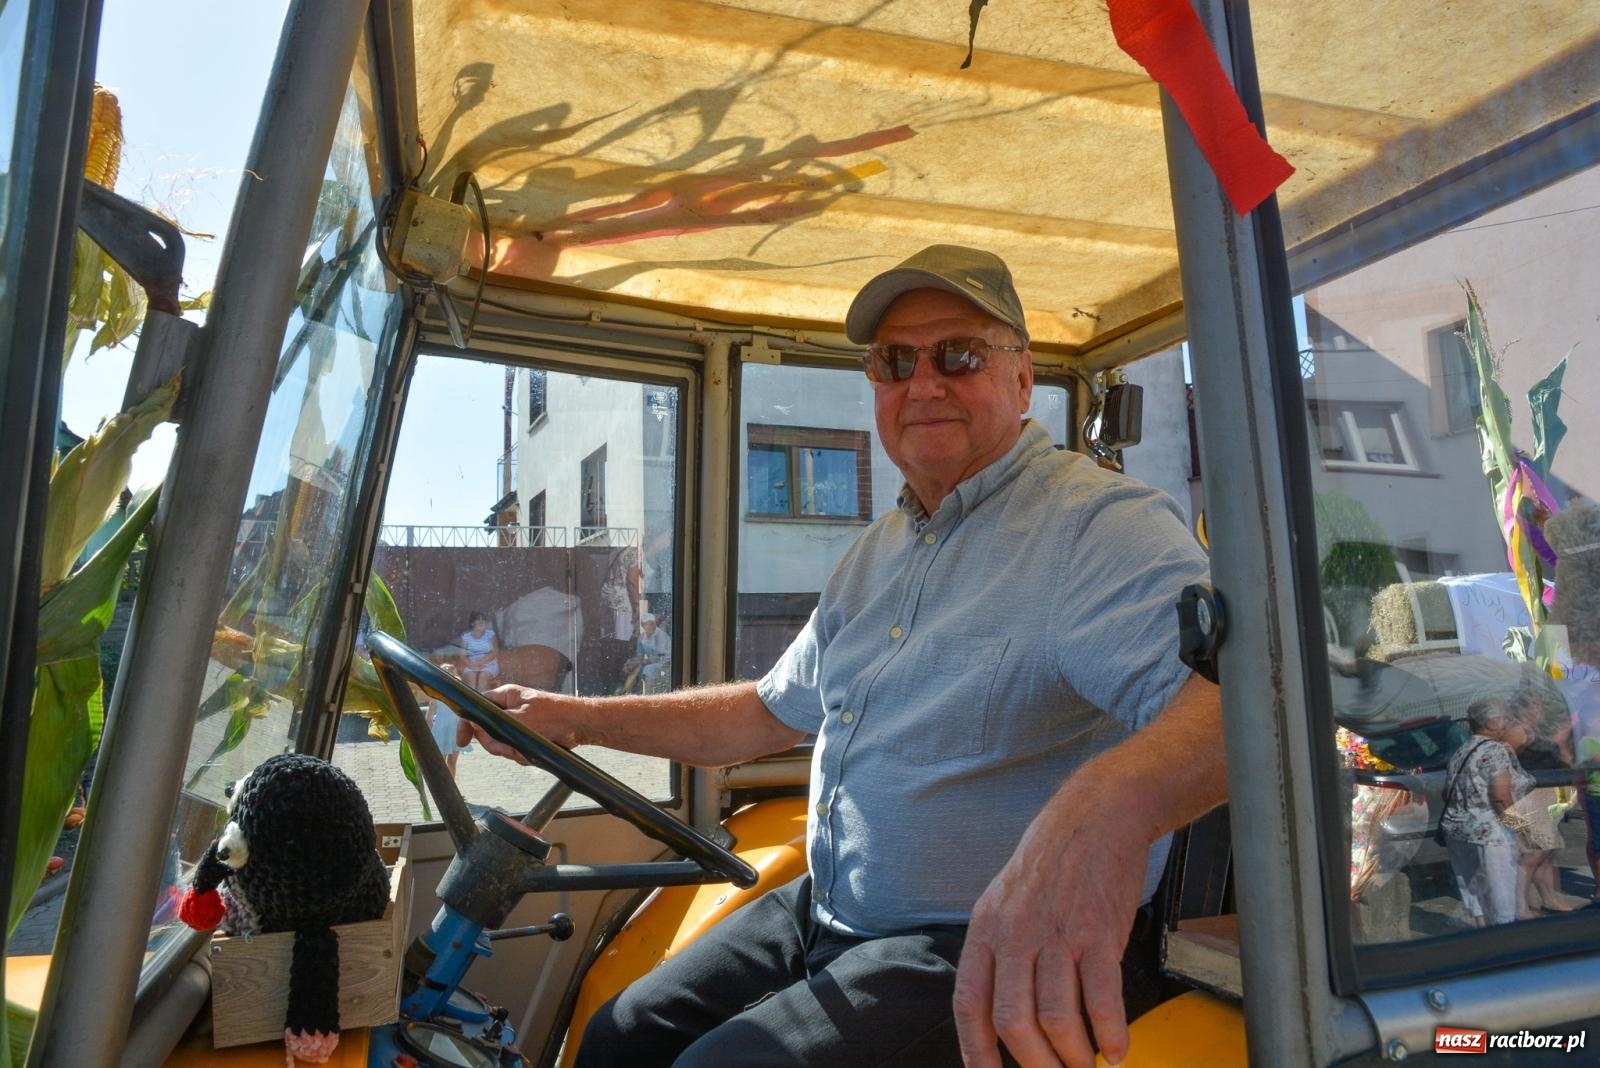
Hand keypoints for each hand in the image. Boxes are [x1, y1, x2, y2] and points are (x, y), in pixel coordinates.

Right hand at [454, 684, 582, 760]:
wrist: (580, 726)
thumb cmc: (555, 715)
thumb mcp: (522, 719)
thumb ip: (496, 722)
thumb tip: (475, 726)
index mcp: (505, 696)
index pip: (477, 707)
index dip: (467, 724)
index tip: (462, 742)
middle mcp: (508, 709)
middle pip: (487, 731)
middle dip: (498, 745)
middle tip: (510, 749)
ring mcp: (516, 723)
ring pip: (501, 744)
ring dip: (513, 751)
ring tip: (529, 748)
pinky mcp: (525, 736)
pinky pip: (514, 750)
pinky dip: (523, 754)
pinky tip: (536, 751)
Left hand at [954, 791, 1148, 1066]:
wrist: (1096, 817)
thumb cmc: (1051, 863)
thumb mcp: (1005, 901)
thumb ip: (999, 952)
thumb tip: (999, 1013)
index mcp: (986, 929)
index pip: (968, 1003)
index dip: (975, 1050)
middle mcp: (1016, 935)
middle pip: (1012, 1021)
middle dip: (1034, 1064)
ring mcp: (1058, 934)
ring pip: (1056, 1017)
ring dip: (1073, 1056)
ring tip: (1086, 1065)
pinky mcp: (1099, 933)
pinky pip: (1102, 998)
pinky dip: (1110, 1034)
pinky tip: (1116, 1047)